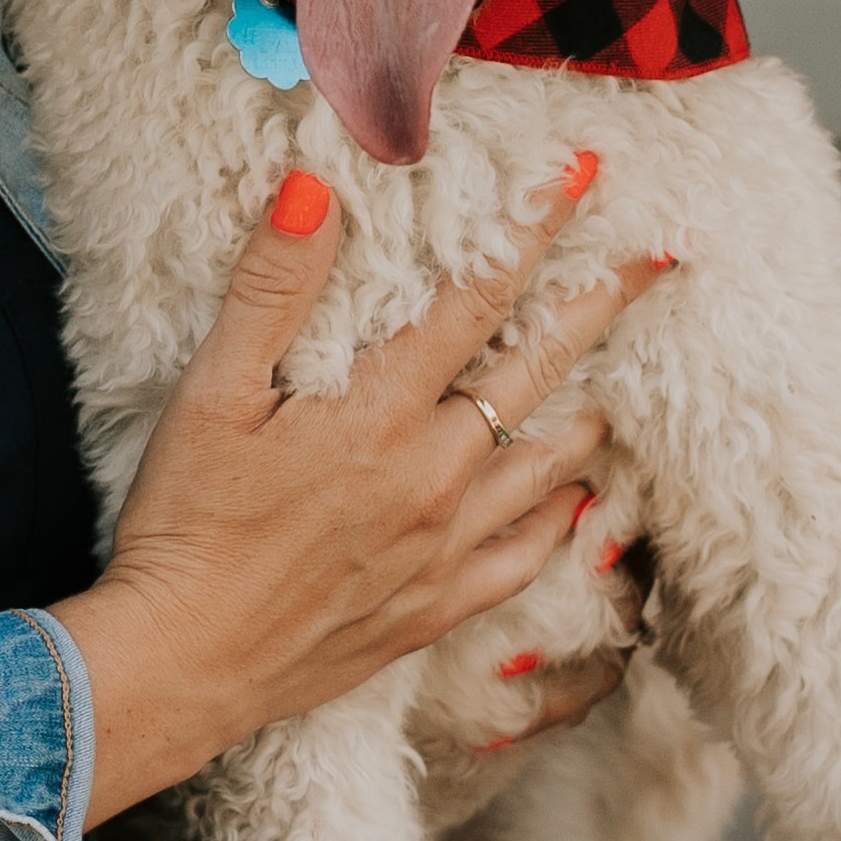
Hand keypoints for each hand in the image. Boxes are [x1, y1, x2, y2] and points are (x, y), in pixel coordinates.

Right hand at [54, 161, 674, 825]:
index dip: (534, 228)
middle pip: (537, 370)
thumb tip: (315, 187)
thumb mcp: (210, 393)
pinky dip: (556, 520)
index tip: (585, 174)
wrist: (181, 665)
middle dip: (600, 303)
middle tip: (659, 258)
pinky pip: (524, 556)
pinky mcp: (437, 609)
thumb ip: (271, 288)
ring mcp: (443, 547)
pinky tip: (573, 500)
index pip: (476, 297)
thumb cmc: (184, 525)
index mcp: (380, 414)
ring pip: (545, 464)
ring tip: (620, 379)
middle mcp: (432, 476)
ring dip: (586, 413)